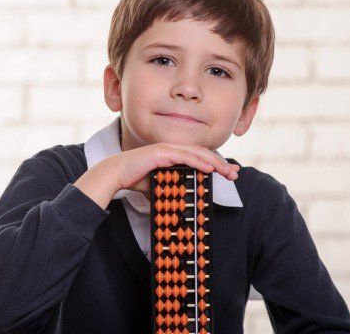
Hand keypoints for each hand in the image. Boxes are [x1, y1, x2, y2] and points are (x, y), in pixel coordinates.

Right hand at [115, 142, 240, 199]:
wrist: (116, 174)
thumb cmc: (135, 178)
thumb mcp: (159, 184)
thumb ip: (171, 188)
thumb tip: (179, 200)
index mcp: (174, 154)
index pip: (200, 156)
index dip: (216, 163)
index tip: (228, 172)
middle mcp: (173, 149)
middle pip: (204, 153)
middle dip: (221, 163)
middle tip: (234, 173)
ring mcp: (168, 149)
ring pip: (198, 154)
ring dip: (214, 163)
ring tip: (227, 172)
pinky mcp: (162, 153)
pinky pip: (185, 157)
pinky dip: (199, 162)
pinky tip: (209, 169)